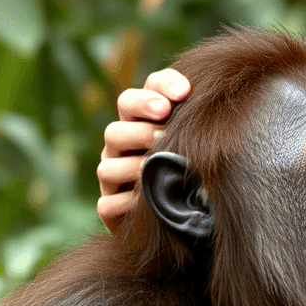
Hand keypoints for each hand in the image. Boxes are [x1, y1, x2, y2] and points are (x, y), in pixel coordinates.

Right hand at [97, 68, 190, 231]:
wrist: (184, 214)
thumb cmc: (195, 166)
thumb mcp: (198, 136)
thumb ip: (193, 113)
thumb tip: (195, 92)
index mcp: (135, 125)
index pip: (131, 99)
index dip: (155, 91)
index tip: (183, 93)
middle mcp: (118, 149)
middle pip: (114, 131)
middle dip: (141, 131)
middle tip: (165, 134)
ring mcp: (111, 179)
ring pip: (107, 168)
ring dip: (135, 167)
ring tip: (161, 167)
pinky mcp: (110, 209)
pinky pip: (109, 205)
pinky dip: (129, 203)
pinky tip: (152, 201)